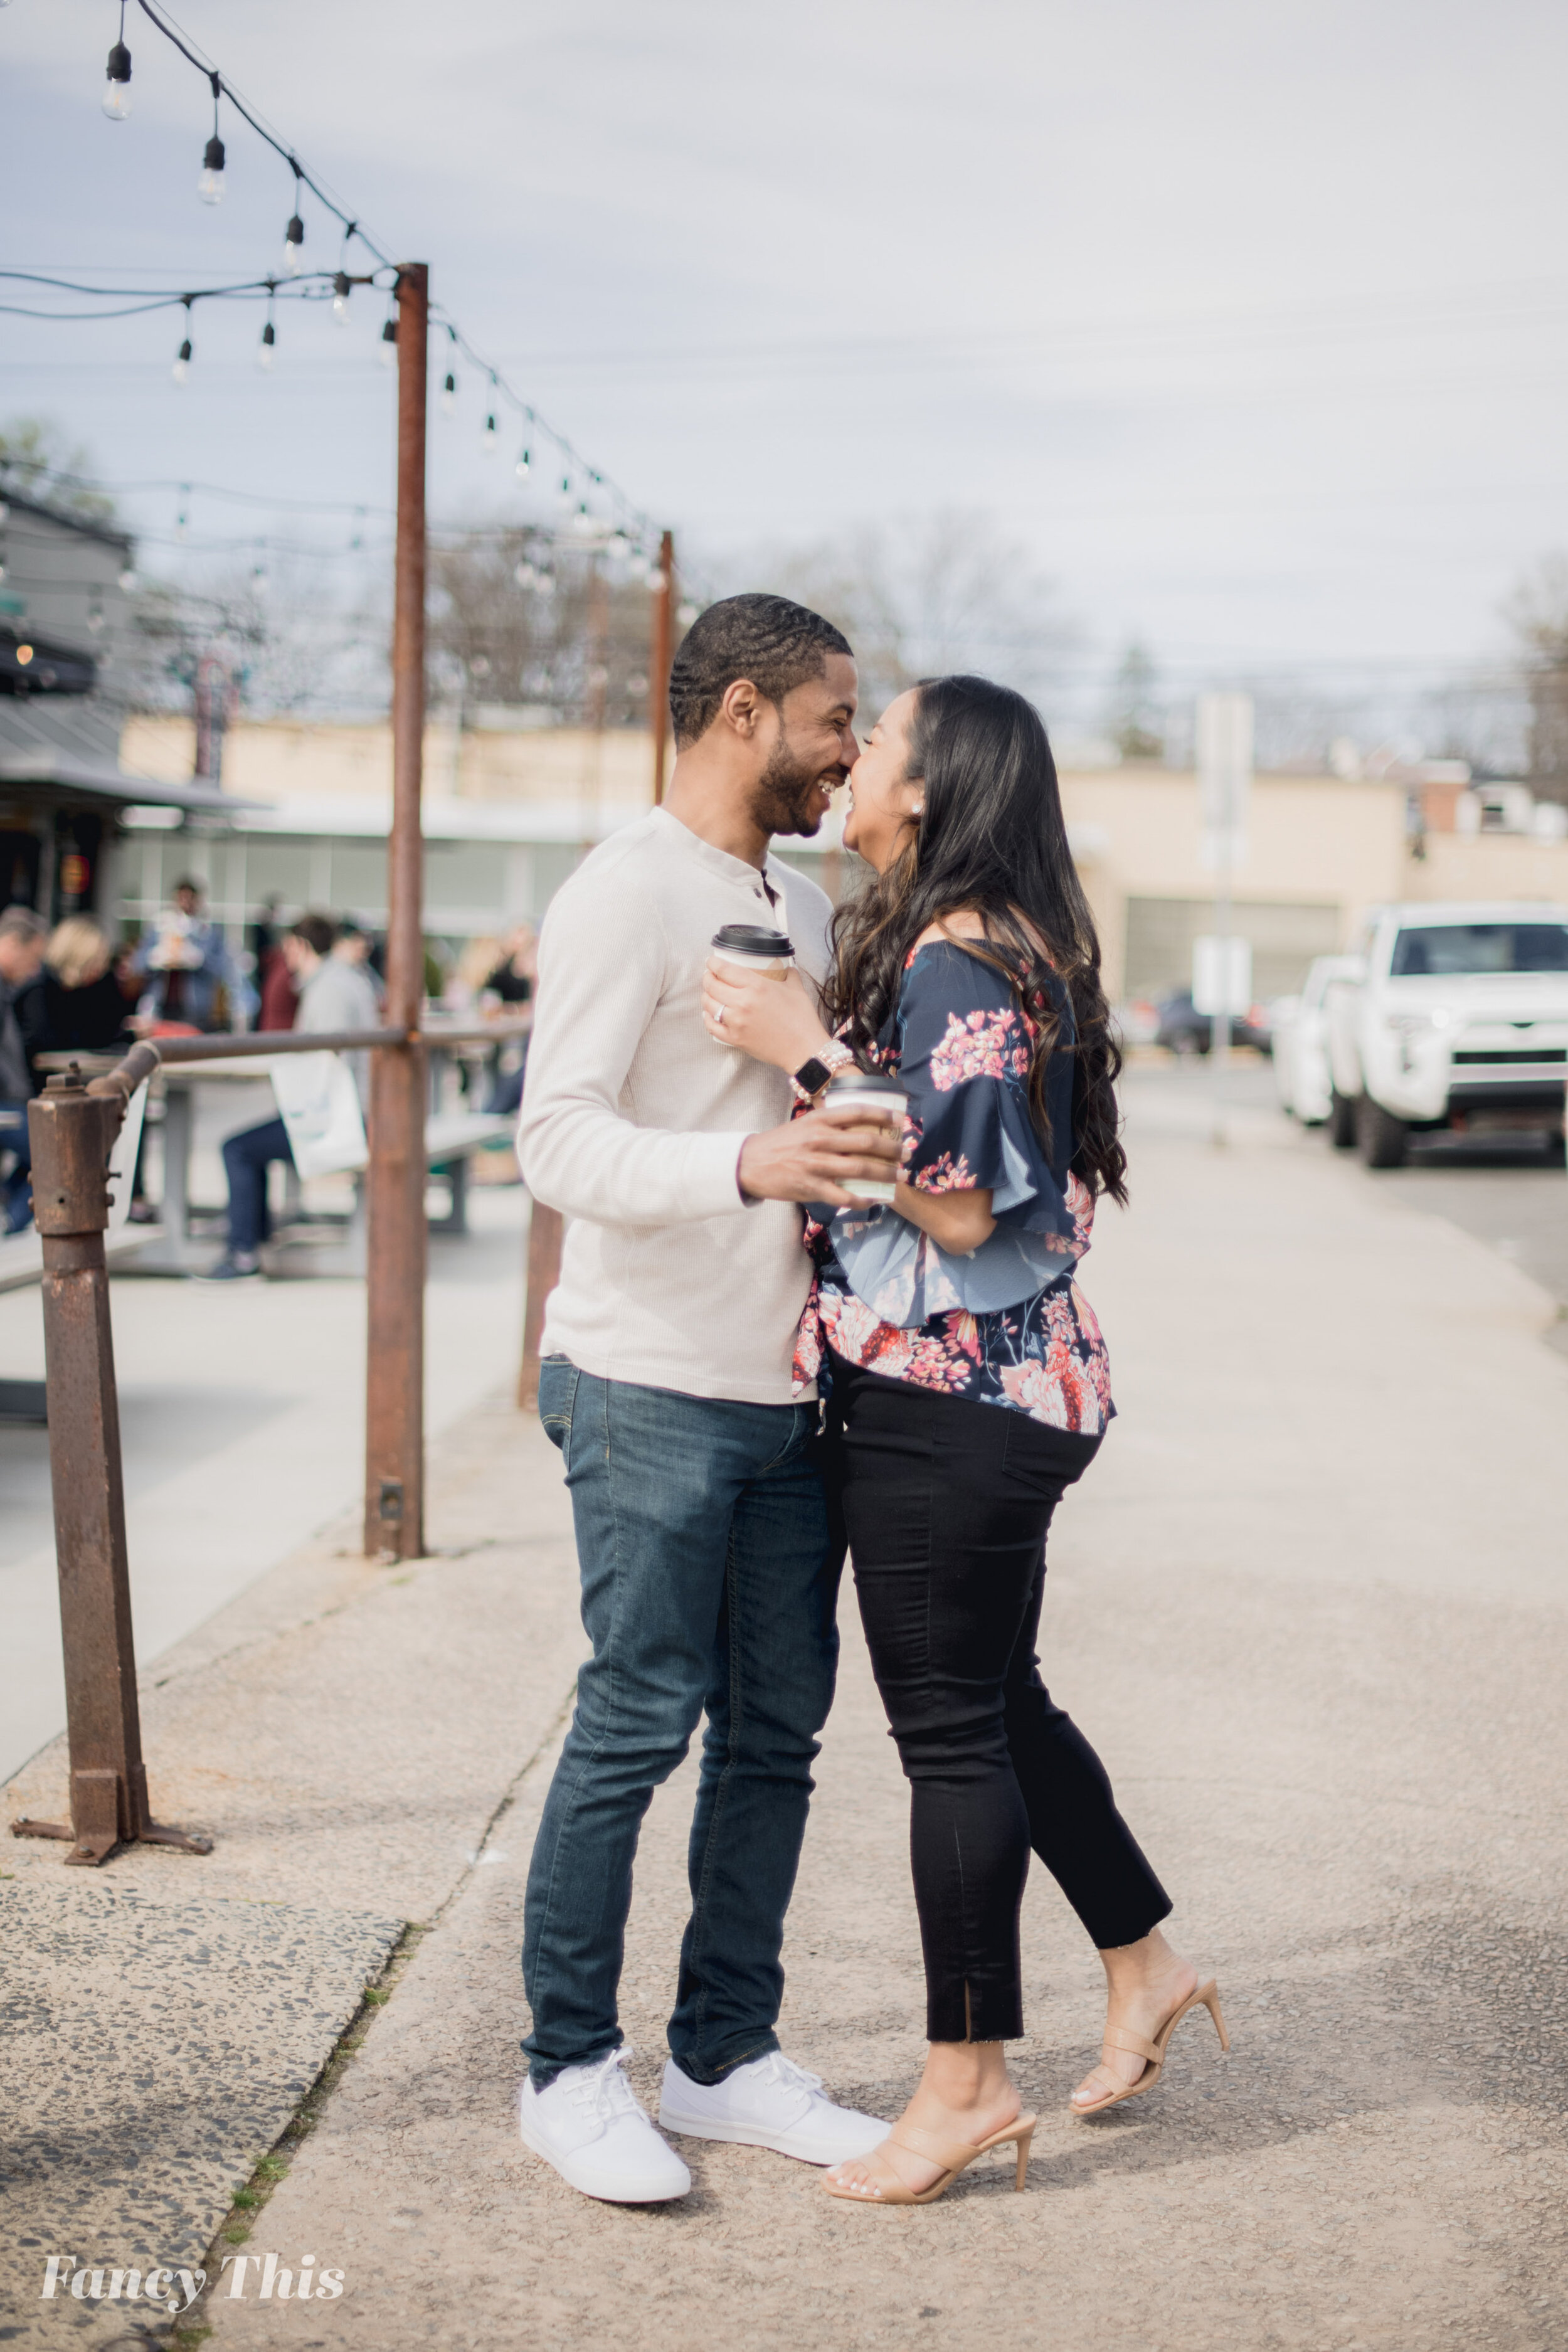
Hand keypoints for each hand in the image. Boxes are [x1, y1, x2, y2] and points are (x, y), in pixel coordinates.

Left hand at [703, 961, 833, 1074]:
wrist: (803, 1049)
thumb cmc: (802, 1019)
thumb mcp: (796, 989)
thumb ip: (788, 974)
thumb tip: (785, 966)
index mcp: (757, 986)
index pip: (724, 969)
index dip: (713, 963)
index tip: (711, 962)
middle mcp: (743, 1002)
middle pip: (712, 985)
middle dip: (707, 978)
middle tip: (710, 976)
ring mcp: (736, 1022)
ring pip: (709, 1004)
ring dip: (706, 996)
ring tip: (710, 993)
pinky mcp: (735, 1039)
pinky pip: (712, 1026)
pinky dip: (707, 1018)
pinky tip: (709, 1013)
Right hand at [739, 1102, 902, 1204]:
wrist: (749, 1164)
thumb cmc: (779, 1144)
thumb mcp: (803, 1124)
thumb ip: (828, 1124)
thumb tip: (858, 1126)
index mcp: (818, 1120)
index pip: (857, 1112)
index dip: (882, 1115)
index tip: (900, 1121)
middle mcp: (820, 1140)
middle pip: (866, 1141)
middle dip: (892, 1148)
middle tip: (907, 1153)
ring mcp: (816, 1165)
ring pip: (860, 1169)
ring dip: (885, 1173)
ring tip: (899, 1176)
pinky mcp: (811, 1187)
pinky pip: (844, 1196)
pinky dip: (863, 1199)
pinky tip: (875, 1200)